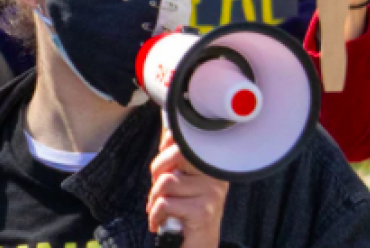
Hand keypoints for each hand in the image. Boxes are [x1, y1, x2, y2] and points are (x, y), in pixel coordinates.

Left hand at [147, 131, 228, 247]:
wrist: (200, 247)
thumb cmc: (188, 213)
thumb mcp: (183, 182)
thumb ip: (177, 159)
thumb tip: (167, 133)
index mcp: (211, 164)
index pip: (188, 139)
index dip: (168, 143)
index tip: (162, 158)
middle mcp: (215, 175)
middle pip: (176, 153)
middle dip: (157, 171)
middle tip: (156, 190)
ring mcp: (211, 192)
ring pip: (166, 181)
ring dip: (154, 198)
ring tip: (157, 209)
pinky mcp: (202, 211)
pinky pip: (165, 204)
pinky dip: (154, 215)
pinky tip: (158, 222)